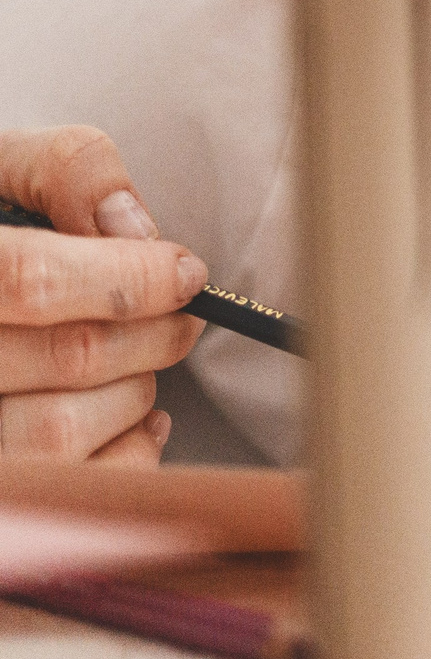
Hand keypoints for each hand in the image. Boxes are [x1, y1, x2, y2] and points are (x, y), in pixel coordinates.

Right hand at [0, 127, 207, 464]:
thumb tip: (133, 226)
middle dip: (152, 331)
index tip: (184, 273)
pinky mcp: (2, 487)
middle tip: (180, 315)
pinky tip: (127, 417)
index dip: (127, 277)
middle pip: (69, 356)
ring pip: (64, 430)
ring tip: (134, 362)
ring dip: (134, 391)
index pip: (33, 281)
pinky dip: (126, 453)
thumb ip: (64, 171)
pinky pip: (74, 485)